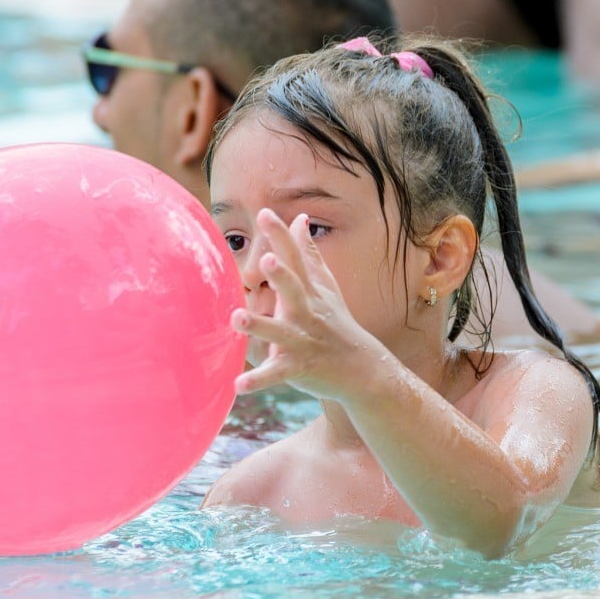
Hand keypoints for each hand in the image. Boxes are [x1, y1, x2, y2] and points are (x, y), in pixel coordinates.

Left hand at [232, 208, 387, 401]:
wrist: (362, 368)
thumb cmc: (337, 321)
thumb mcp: (325, 285)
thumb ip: (308, 252)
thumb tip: (299, 218)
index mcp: (309, 292)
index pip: (295, 259)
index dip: (281, 236)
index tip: (265, 213)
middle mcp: (306, 313)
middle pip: (294, 291)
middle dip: (282, 275)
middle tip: (267, 259)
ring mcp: (302, 341)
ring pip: (279, 332)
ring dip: (259, 326)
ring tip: (237, 318)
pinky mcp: (297, 368)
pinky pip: (276, 374)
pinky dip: (259, 380)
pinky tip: (238, 385)